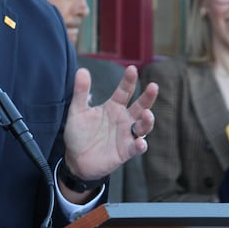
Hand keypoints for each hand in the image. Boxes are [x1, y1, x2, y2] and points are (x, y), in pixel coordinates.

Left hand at [62, 65, 156, 184]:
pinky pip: (136, 147)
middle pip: (140, 105)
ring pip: (143, 126)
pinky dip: (140, 145)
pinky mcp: (125, 151)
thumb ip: (81, 92)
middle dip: (148, 97)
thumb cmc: (78, 133)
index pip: (125, 90)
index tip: (132, 69)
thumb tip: (82, 70)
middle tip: (153, 86)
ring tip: (147, 114)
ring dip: (147, 120)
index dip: (129, 80)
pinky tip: (140, 142)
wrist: (75, 159)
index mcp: (113, 106)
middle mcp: (124, 119)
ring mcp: (126, 135)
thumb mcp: (77, 111)